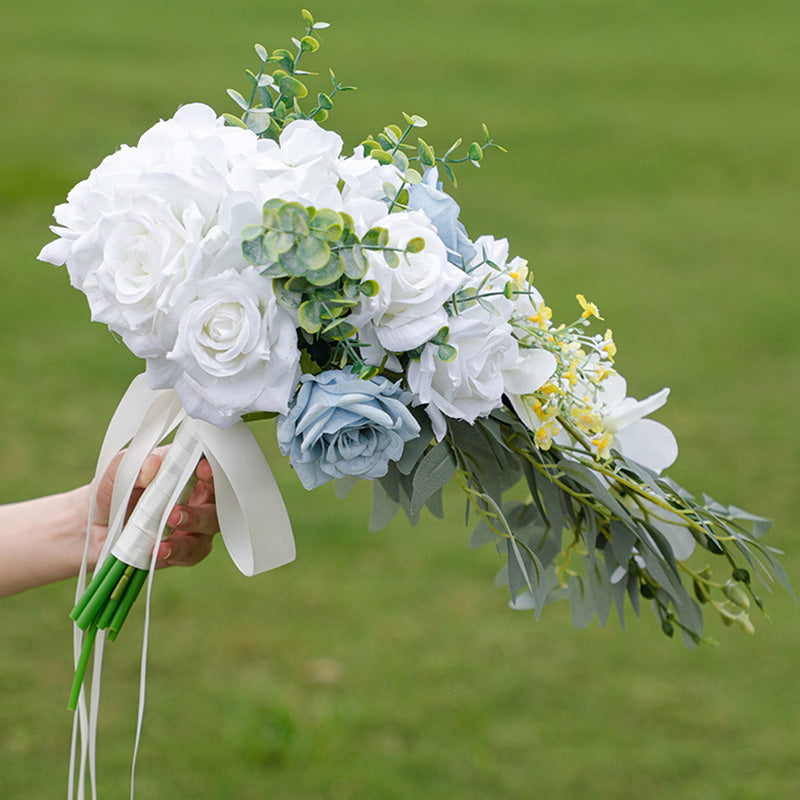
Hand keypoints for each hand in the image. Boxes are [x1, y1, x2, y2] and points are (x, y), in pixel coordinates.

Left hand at [92, 450, 218, 568]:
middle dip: (207, 496)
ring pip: (211, 525)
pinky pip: (192, 553)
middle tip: (181, 503)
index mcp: (186, 472)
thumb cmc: (113, 494)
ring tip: (169, 523)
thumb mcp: (116, 474)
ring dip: (193, 524)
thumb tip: (154, 463)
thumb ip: (134, 467)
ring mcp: (195, 525)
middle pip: (220, 497)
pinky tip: (158, 550)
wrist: (95, 530)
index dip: (212, 466)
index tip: (202, 467)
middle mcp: (198, 497)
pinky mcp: (185, 550)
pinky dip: (177, 551)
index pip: (210, 465)